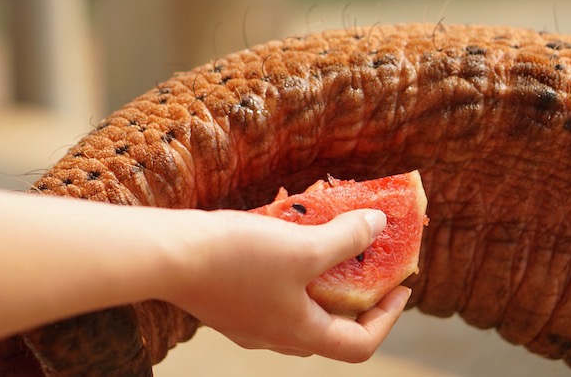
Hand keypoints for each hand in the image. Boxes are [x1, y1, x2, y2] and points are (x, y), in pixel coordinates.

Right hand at [162, 208, 410, 361]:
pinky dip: (289, 268)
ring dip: (321, 278)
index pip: (359, 344)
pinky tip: (284, 236)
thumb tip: (378, 226)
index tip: (401, 286)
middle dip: (355, 296)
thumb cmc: (237, 258)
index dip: (387, 317)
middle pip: (329, 326)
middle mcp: (273, 334)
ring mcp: (247, 319)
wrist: (169, 255)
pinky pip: (271, 290)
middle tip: (367, 263)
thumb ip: (345, 238)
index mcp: (298, 333)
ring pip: (298, 306)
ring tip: (328, 242)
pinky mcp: (227, 298)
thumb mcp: (303, 247)